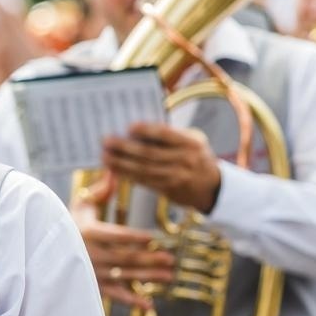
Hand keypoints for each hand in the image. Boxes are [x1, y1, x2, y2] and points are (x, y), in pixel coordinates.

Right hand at [71, 172, 175, 308]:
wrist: (45, 250)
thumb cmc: (67, 223)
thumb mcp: (80, 204)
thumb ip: (100, 190)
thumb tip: (115, 170)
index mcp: (88, 233)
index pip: (116, 236)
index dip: (134, 238)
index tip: (153, 238)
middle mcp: (90, 255)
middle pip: (125, 258)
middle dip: (149, 260)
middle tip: (171, 259)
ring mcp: (92, 273)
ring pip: (124, 277)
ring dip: (148, 278)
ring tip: (169, 277)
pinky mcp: (94, 287)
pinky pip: (115, 296)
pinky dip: (132, 303)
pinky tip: (150, 306)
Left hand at [102, 121, 221, 212]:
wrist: (210, 186)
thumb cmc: (195, 155)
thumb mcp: (192, 140)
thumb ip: (170, 134)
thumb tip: (136, 129)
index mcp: (192, 142)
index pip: (166, 134)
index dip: (147, 130)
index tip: (129, 126)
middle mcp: (185, 159)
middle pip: (150, 153)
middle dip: (126, 148)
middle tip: (107, 141)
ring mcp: (177, 176)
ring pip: (144, 169)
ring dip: (121, 163)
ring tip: (105, 156)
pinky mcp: (168, 189)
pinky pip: (144, 181)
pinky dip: (127, 175)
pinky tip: (115, 169)